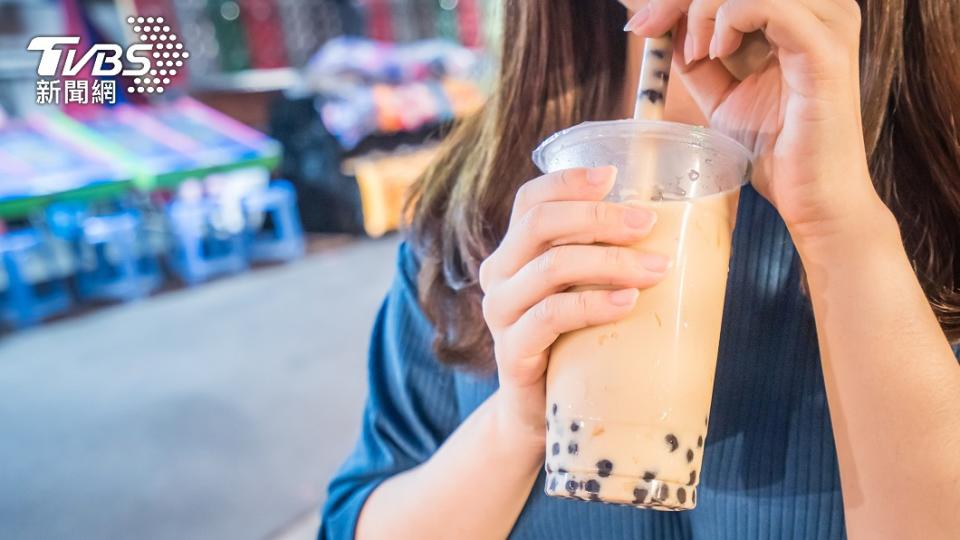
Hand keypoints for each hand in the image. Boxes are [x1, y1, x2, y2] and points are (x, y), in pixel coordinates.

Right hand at [478, 166, 668, 446]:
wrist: (543, 413)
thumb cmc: (574, 342)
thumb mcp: (585, 289)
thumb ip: (606, 255)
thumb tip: (683, 218)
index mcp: (513, 250)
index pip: (531, 200)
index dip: (568, 181)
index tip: (615, 175)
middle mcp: (498, 274)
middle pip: (540, 224)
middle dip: (599, 218)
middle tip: (649, 223)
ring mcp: (500, 313)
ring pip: (550, 266)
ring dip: (609, 260)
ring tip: (657, 268)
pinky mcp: (511, 351)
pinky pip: (550, 315)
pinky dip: (593, 303)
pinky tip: (627, 302)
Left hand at [627, 0, 883, 240]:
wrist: (811, 199)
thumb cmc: (776, 150)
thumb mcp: (723, 95)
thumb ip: (698, 57)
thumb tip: (657, 26)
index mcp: (801, 12)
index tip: (640, 20)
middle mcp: (822, 8)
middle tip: (647, 25)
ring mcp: (828, 25)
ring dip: (705, 7)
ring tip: (696, 52)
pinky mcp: (825, 51)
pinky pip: (771, 5)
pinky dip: (730, 19)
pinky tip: (714, 52)